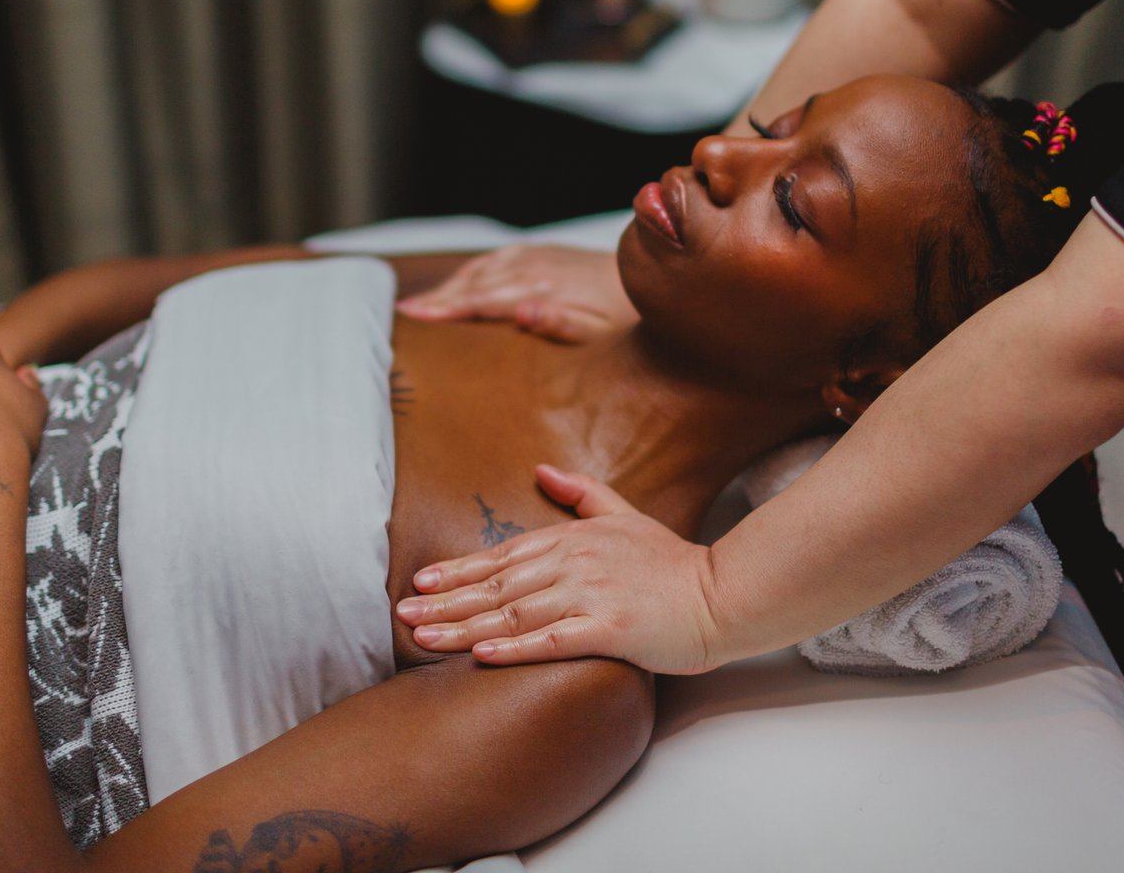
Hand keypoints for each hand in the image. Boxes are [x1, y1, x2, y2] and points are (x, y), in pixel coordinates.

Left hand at [393, 464, 724, 673]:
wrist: (722, 593)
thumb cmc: (671, 561)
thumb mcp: (624, 515)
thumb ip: (581, 493)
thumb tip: (542, 469)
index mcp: (571, 540)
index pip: (500, 556)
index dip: (456, 570)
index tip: (419, 582)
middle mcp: (573, 564)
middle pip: (496, 585)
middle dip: (444, 602)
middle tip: (401, 613)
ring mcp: (591, 595)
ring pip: (514, 611)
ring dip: (465, 626)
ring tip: (425, 638)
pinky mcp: (611, 628)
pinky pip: (554, 639)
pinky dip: (516, 646)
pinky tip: (484, 653)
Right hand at [395, 245, 636, 342]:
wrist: (655, 275)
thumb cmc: (627, 315)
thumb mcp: (601, 329)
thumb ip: (560, 322)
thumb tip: (520, 313)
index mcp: (543, 287)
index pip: (484, 299)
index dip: (448, 307)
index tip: (416, 316)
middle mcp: (535, 266)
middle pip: (475, 282)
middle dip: (439, 296)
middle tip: (402, 313)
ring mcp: (538, 255)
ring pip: (482, 268)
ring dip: (451, 284)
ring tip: (421, 303)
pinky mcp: (543, 252)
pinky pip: (496, 259)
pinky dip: (471, 271)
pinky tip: (460, 283)